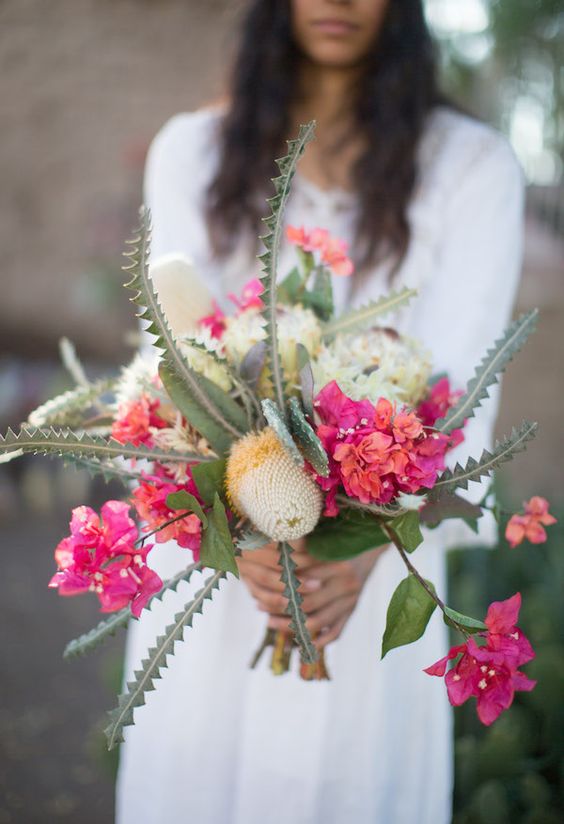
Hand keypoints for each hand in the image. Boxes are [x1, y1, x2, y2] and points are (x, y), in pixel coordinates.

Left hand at [237, 541, 387, 648]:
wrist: (372, 543)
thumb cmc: (342, 537)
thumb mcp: (325, 539)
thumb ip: (304, 549)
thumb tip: (274, 556)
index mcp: (338, 564)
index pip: (304, 581)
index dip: (281, 586)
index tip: (261, 587)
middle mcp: (346, 584)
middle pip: (308, 604)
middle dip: (281, 607)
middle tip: (259, 606)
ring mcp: (351, 599)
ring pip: (318, 620)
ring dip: (291, 625)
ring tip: (269, 622)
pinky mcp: (353, 609)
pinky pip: (336, 631)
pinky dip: (318, 639)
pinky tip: (299, 640)